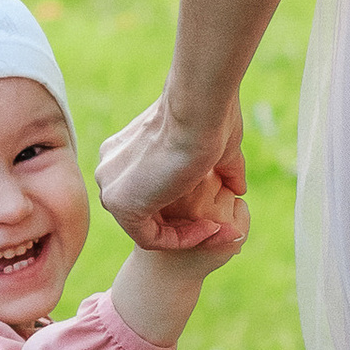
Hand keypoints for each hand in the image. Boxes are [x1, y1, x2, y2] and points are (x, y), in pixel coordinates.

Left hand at [98, 94, 247, 253]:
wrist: (199, 110)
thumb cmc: (211, 118)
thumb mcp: (218, 148)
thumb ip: (223, 170)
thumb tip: (238, 188)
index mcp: (125, 149)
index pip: (151, 191)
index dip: (187, 207)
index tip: (217, 210)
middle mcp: (111, 167)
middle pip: (148, 210)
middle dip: (187, 222)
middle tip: (220, 225)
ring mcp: (111, 185)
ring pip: (148, 226)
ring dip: (188, 233)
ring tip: (219, 228)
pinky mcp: (120, 203)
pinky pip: (150, 237)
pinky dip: (182, 239)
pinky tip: (209, 228)